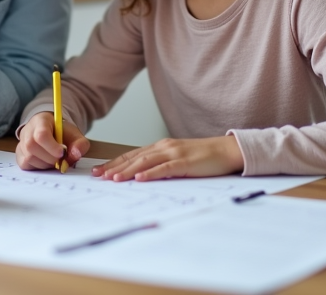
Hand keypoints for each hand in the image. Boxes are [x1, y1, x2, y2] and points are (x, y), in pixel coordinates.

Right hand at [15, 112, 89, 170]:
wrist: (53, 132)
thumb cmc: (62, 133)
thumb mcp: (75, 135)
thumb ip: (80, 144)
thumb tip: (75, 155)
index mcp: (41, 120)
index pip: (41, 134)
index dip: (51, 146)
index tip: (62, 153)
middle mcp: (27, 130)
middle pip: (31, 146)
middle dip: (49, 157)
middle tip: (60, 159)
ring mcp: (21, 142)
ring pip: (28, 158)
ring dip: (44, 164)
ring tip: (54, 160)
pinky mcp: (19, 154)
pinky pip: (24, 164)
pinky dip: (37, 167)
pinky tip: (45, 162)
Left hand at [92, 136, 244, 181]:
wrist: (226, 150)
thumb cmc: (203, 157)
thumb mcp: (178, 158)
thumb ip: (162, 164)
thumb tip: (143, 177)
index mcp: (161, 146)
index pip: (132, 155)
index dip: (115, 162)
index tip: (100, 171)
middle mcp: (164, 147)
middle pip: (134, 157)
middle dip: (115, 167)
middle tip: (99, 176)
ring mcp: (174, 153)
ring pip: (145, 161)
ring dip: (128, 170)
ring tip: (114, 179)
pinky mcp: (185, 162)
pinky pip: (164, 168)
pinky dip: (151, 173)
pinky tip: (140, 178)